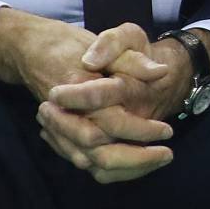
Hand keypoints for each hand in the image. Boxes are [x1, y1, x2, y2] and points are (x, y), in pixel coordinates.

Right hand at [0, 12, 180, 183]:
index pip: (112, 121)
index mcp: (81, 89)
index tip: (166, 130)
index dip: (140, 129)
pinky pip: (83, 163)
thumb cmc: (82, 45)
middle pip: (98, 152)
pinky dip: (110, 169)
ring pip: (91, 164)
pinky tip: (137, 164)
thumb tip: (159, 72)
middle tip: (167, 154)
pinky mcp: (60, 138)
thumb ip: (134, 58)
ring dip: (126, 169)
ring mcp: (59, 129)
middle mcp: (66, 115)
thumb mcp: (116, 39)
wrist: (41, 53)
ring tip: (157, 160)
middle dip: (136, 158)